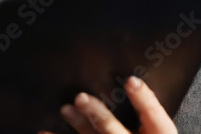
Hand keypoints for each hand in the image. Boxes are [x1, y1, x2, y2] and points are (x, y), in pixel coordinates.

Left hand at [38, 75, 177, 133]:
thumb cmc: (148, 133)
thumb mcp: (157, 126)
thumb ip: (146, 107)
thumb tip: (130, 72)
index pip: (154, 117)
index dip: (143, 99)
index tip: (131, 80)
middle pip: (114, 131)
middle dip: (97, 115)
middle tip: (80, 98)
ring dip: (78, 124)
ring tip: (65, 109)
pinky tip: (43, 133)